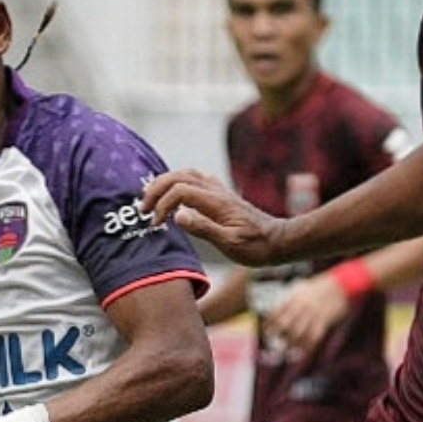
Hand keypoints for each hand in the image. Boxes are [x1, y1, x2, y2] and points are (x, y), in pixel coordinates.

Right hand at [142, 168, 280, 268]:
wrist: (279, 241)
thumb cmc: (256, 247)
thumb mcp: (230, 243)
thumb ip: (204, 228)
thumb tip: (177, 216)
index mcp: (216, 202)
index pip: (179, 191)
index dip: (162, 204)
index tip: (156, 224)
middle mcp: (217, 192)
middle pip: (178, 176)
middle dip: (156, 189)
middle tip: (144, 208)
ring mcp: (220, 191)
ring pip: (186, 174)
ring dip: (166, 183)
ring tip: (153, 199)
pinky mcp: (222, 195)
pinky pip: (196, 179)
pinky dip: (179, 182)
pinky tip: (175, 196)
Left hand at [260, 270, 354, 350]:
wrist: (340, 285)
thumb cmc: (318, 288)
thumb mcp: (300, 288)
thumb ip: (288, 299)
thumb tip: (274, 312)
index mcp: (293, 297)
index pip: (275, 313)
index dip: (268, 325)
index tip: (266, 333)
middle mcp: (300, 306)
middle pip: (283, 325)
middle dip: (278, 336)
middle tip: (276, 343)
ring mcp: (312, 313)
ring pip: (297, 333)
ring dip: (291, 343)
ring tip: (289, 348)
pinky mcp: (324, 320)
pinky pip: (313, 337)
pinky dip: (307, 346)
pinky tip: (304, 350)